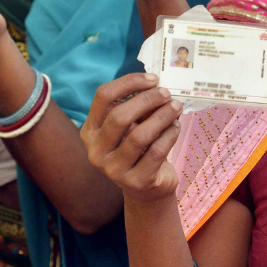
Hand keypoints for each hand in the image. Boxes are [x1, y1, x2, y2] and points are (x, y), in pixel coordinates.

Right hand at [81, 72, 182, 202]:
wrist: (147, 188)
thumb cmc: (139, 149)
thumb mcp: (132, 126)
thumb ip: (138, 107)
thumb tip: (157, 86)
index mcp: (90, 131)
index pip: (104, 97)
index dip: (129, 82)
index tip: (153, 78)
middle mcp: (96, 151)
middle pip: (119, 116)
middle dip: (147, 100)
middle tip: (167, 93)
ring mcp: (113, 170)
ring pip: (139, 135)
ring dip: (162, 116)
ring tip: (176, 107)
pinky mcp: (135, 182)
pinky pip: (156, 152)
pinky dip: (169, 135)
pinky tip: (176, 126)